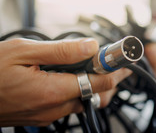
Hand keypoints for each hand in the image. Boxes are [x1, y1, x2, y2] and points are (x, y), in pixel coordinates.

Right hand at [0, 38, 130, 126]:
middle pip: (95, 93)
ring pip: (83, 99)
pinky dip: (75, 89)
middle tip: (104, 57)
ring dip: (90, 82)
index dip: (115, 69)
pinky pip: (67, 103)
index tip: (125, 59)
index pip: (99, 82)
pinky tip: (65, 74)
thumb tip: (91, 46)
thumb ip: (62, 50)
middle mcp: (53, 108)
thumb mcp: (24, 51)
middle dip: (105, 76)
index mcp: (52, 91)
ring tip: (83, 63)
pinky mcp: (40, 116)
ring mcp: (47, 115)